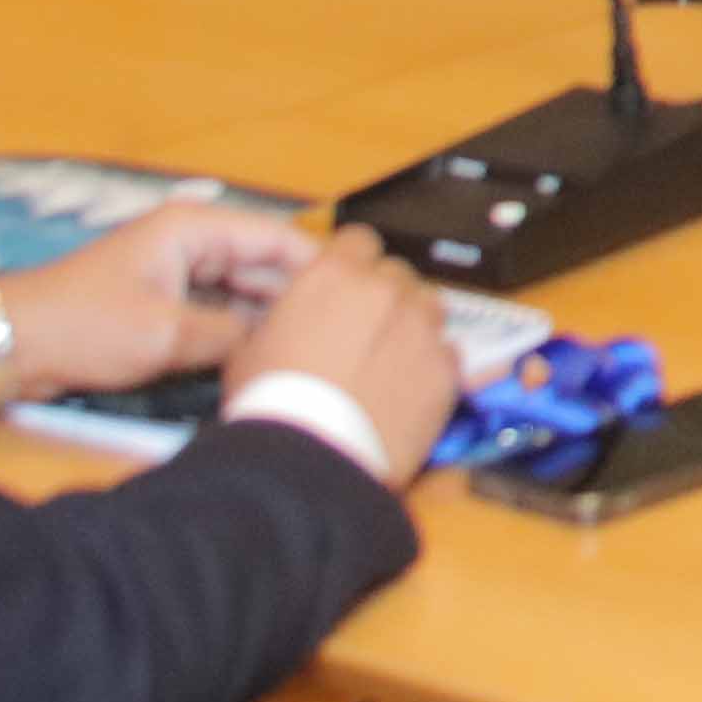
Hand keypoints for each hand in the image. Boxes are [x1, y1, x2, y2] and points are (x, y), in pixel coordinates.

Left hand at [3, 192, 324, 401]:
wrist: (14, 346)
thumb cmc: (85, 326)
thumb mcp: (166, 336)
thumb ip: (231, 336)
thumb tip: (281, 346)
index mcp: (195, 229)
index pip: (278, 236)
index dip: (322, 265)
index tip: (365, 295)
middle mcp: (195, 243)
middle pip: (267, 264)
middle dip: (303, 296)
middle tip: (352, 331)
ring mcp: (183, 275)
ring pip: (248, 292)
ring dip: (275, 318)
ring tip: (324, 347)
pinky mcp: (171, 305)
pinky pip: (224, 313)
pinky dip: (245, 332)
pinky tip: (275, 357)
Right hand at [229, 225, 465, 471]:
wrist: (310, 461)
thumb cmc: (272, 405)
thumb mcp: (254, 345)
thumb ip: (286, 315)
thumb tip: (294, 317)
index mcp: (335, 274)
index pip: (359, 240)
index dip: (352, 262)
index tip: (347, 285)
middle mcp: (386, 291)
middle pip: (397, 274)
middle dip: (383, 295)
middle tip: (364, 330)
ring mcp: (423, 328)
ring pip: (429, 307)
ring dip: (413, 324)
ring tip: (389, 359)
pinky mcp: (447, 370)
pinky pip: (448, 353)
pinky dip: (432, 365)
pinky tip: (408, 389)